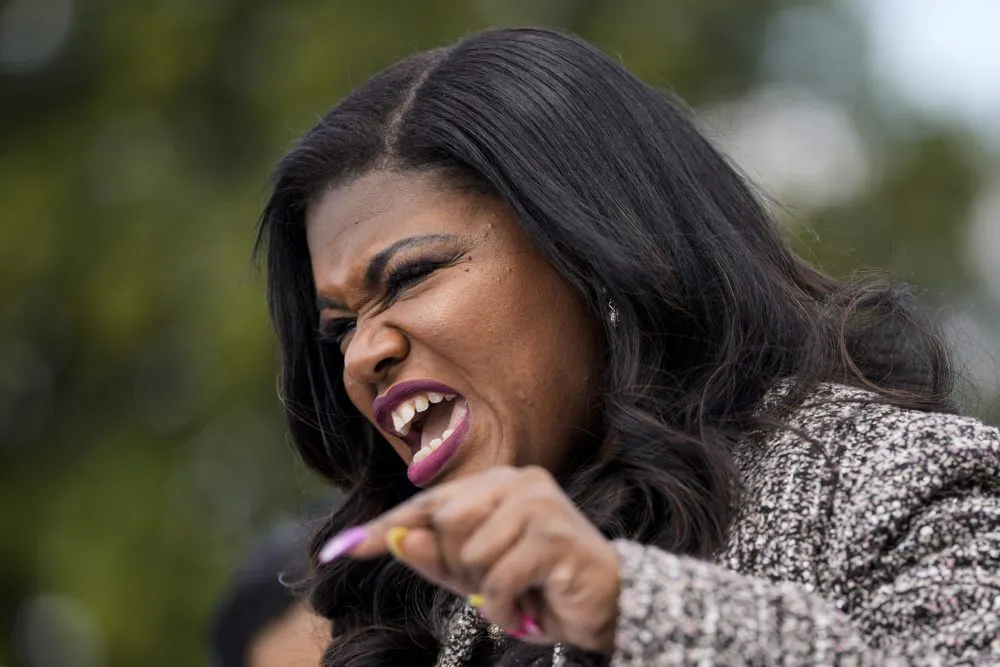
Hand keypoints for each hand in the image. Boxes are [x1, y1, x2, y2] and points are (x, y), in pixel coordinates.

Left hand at [320, 466, 620, 654]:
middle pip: (444, 522)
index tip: (339, 551)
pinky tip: (530, 605)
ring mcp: (537, 501)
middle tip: (494, 586)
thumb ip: (438, 558)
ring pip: (469, 551)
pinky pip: (496, 576)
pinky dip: (504, 604)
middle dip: (458, 567)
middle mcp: (518, 480)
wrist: (611, 609)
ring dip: (485, 589)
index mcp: (498, 485)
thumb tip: (397, 537)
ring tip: (518, 593)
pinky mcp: (552, 532)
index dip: (384, 528)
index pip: (428, 503)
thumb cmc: (541, 589)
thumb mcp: (478, 580)